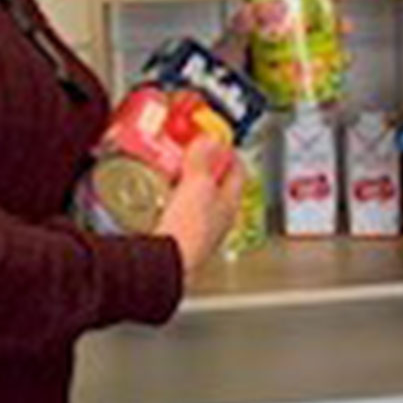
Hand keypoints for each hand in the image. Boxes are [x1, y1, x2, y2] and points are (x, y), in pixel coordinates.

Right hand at [156, 138, 242, 272]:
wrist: (168, 262)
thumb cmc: (190, 229)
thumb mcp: (197, 184)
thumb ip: (203, 160)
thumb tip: (210, 142)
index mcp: (231, 203)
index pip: (238, 171)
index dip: (230, 153)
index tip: (219, 140)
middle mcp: (220, 218)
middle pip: (219, 185)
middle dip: (208, 167)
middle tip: (195, 152)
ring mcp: (202, 230)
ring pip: (201, 199)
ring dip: (190, 184)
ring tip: (177, 172)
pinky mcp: (182, 238)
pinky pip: (182, 213)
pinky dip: (175, 200)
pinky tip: (164, 198)